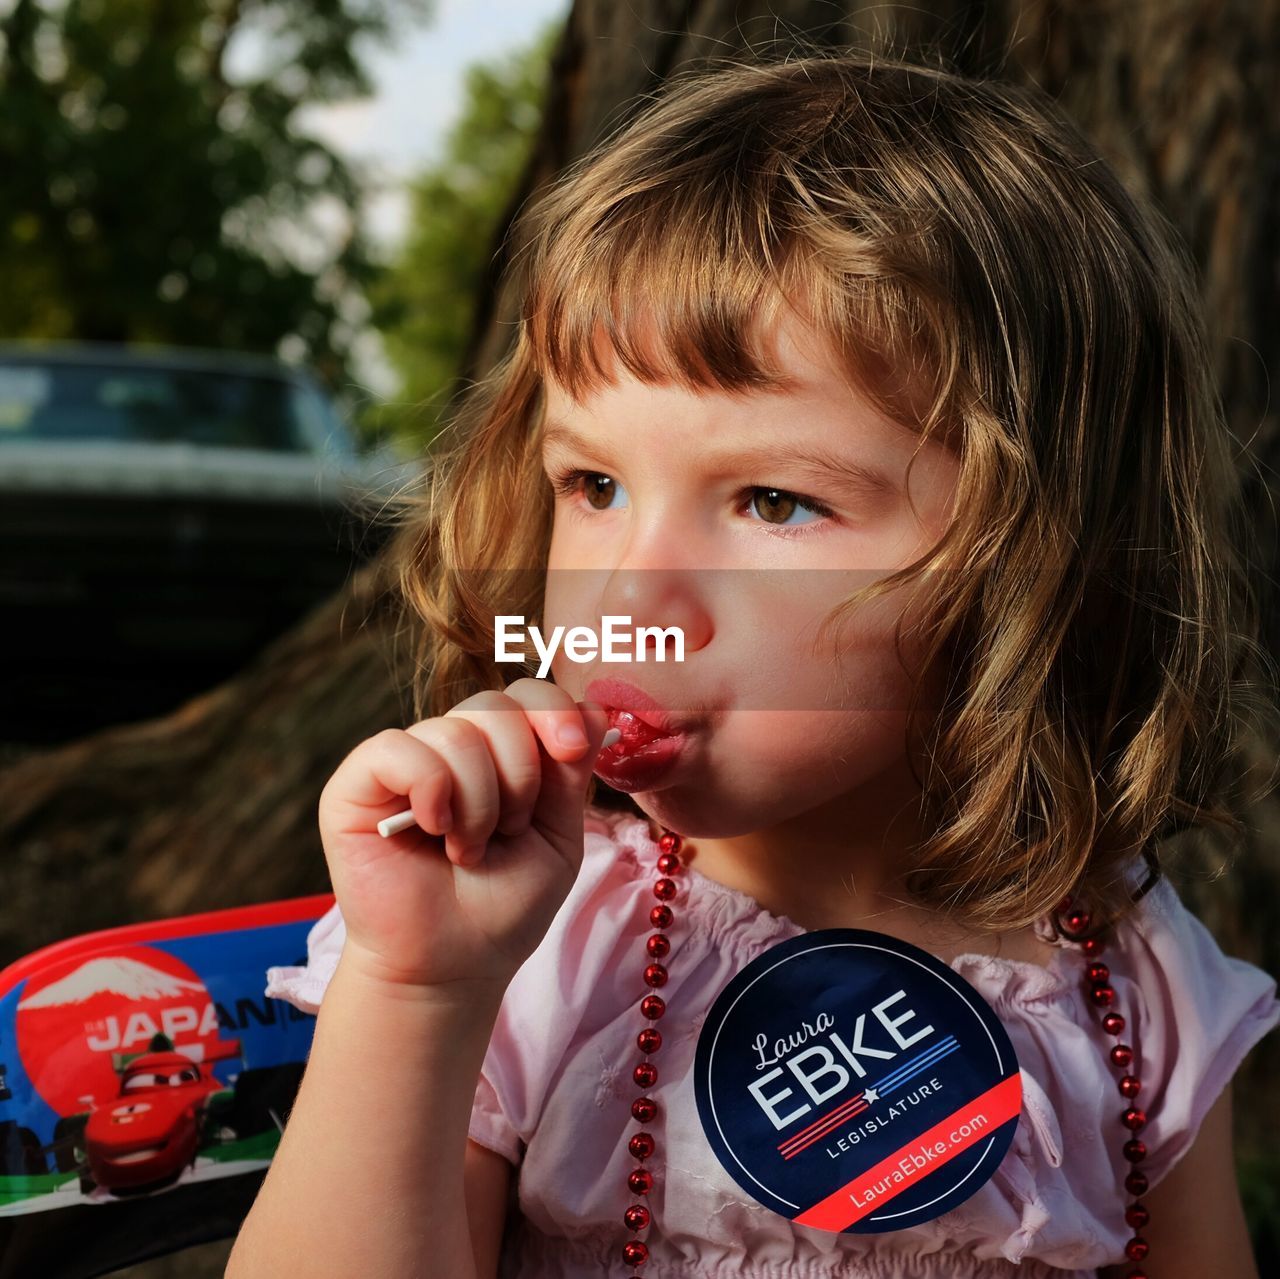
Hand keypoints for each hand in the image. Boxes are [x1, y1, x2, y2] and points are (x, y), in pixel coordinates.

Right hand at [316, 679, 610, 994]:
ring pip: (454, 732)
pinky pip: (396, 749)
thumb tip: (590, 708)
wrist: (455, 964)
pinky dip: (430, 789)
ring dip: (479, 801)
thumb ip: (570, 772)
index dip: (554, 710)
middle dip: (520, 771)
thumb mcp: (559, 834)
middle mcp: (449, 747)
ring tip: (470, 849)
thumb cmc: (505, 904)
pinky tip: (436, 830)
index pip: (526, 694)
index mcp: (499, 752)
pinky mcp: (355, 785)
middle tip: (511, 829)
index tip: (573, 751)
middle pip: (494, 705)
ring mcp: (402, 762)